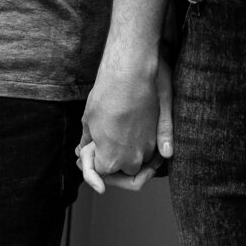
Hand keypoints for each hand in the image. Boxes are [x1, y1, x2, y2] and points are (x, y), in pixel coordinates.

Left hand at [77, 46, 173, 193]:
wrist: (132, 73)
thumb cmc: (107, 95)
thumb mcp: (89, 119)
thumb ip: (90, 141)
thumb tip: (85, 148)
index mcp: (110, 159)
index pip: (100, 173)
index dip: (93, 162)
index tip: (90, 148)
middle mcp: (132, 159)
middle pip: (122, 172)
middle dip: (113, 161)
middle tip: (102, 144)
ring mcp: (148, 147)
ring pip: (140, 162)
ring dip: (129, 154)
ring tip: (116, 135)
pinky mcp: (160, 134)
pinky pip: (153, 149)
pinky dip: (143, 144)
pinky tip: (132, 130)